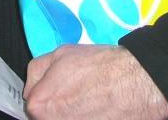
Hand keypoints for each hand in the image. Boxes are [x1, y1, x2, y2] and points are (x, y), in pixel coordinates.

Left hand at [23, 45, 167, 119]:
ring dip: (72, 114)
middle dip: (57, 107)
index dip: (46, 92)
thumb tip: (31, 87)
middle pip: (47, 116)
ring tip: (88, 103)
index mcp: (39, 104)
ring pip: (64, 119)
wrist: (136, 83)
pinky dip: (86, 118)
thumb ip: (36, 71)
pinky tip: (97, 112)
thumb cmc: (100, 67)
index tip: (59, 89)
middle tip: (76, 96)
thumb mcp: (59, 54)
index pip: (33, 103)